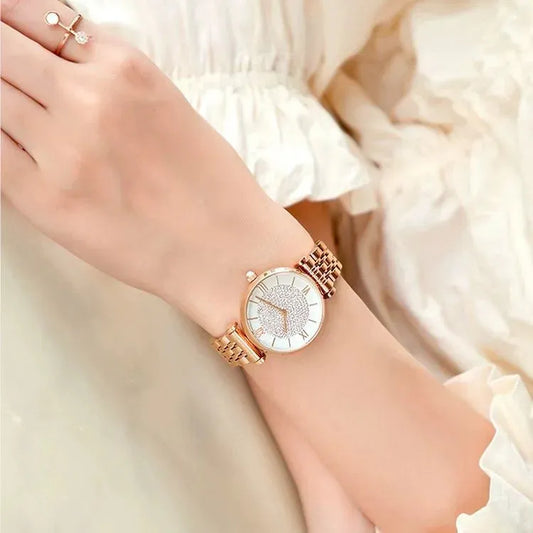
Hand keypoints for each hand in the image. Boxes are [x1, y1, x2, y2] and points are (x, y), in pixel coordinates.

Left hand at [0, 0, 311, 334]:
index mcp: (127, 68)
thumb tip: (59, 71)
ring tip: (25, 123)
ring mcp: (62, 150)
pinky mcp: (45, 200)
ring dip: (1, 105)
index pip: (39, 17)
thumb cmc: (213, 188)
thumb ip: (109, 81)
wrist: (230, 251)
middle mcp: (89, 99)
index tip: (8, 38)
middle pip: (2, 52)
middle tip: (6, 77)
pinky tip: (15, 149)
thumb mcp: (169, 108)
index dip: (10, 23)